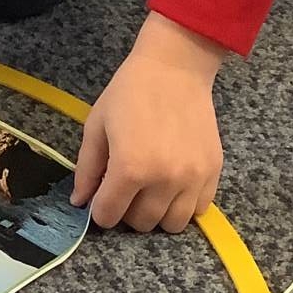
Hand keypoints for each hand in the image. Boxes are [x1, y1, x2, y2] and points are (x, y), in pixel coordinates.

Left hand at [72, 14, 224, 233]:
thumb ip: (87, 169)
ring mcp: (192, 178)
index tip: (102, 197)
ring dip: (157, 213)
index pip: (108, 215)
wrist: (175, 68)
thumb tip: (80, 202)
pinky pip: (199, 209)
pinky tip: (173, 185)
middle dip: (127, 212)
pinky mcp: (213, 171)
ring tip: (151, 190)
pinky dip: (184, 205)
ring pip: (173, 224)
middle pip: (141, 224)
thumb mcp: (97, 126)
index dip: (100, 209)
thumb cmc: (130, 92)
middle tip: (125, 190)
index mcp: (130, 168)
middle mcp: (164, 180)